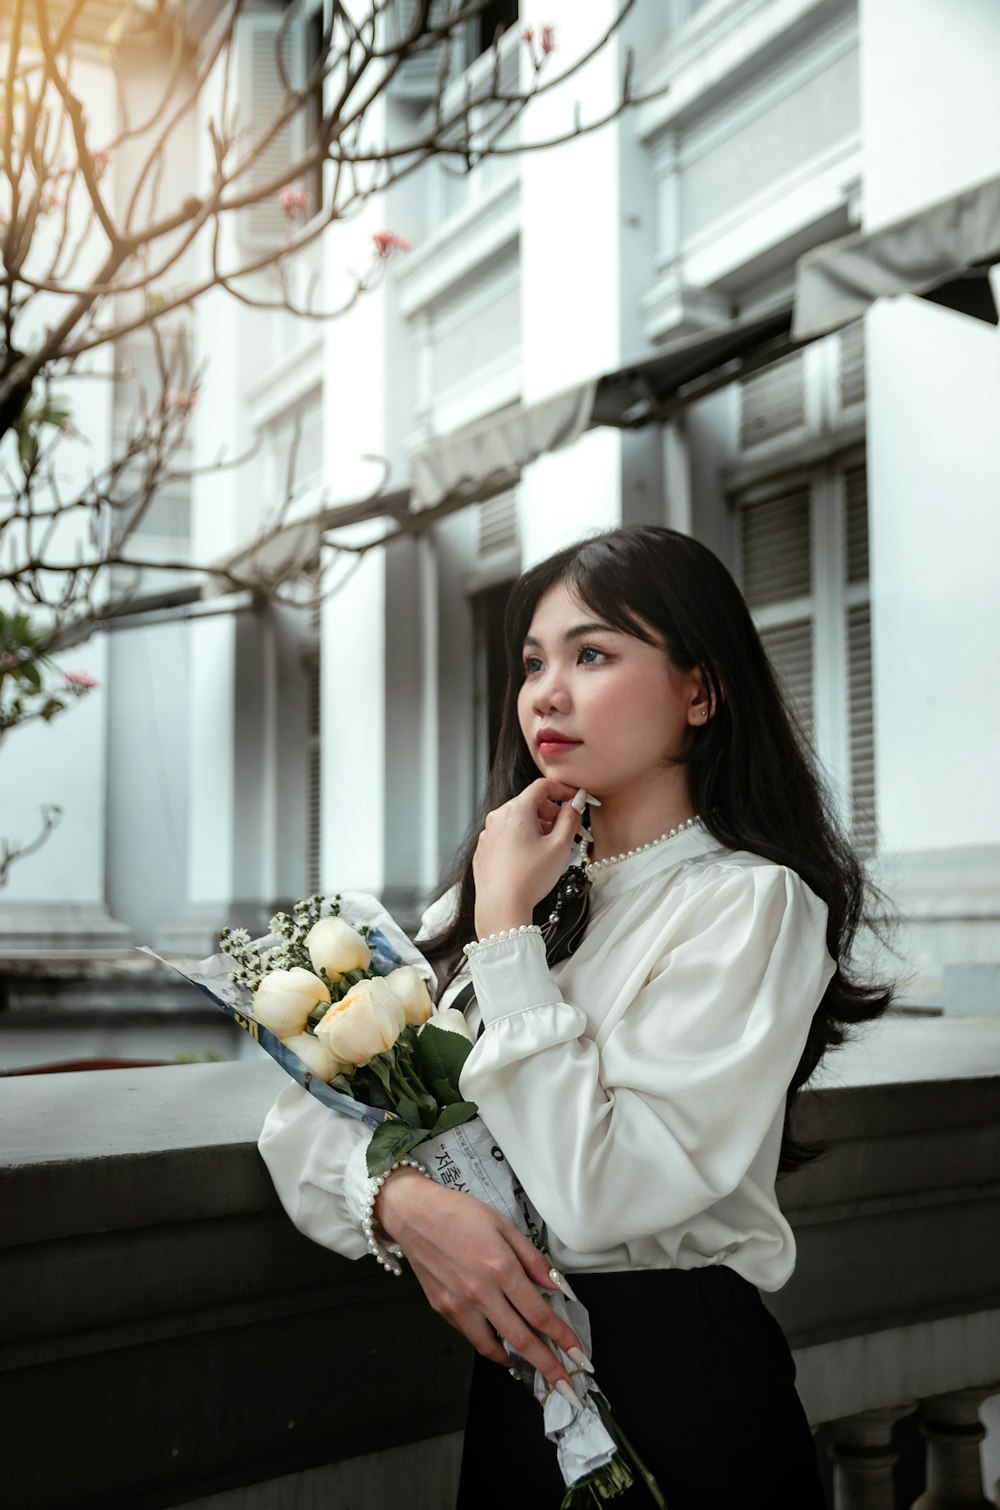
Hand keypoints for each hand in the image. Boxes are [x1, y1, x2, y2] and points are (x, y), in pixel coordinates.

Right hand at [376, 1170, 583, 1392]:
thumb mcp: (503, 1225)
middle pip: (520, 1340)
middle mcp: (480, 1293)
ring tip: (533, 1370)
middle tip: (566, 1386)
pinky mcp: (442, 1309)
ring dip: (516, 1362)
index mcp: (500, 1268)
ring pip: (492, 1346)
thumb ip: (531, 1259)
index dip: (562, 1337)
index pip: (539, 1313)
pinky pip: (471, 1334)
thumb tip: (555, 1286)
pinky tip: (499, 1342)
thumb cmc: (460, 1213)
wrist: (414, 1214)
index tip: (578, 1354)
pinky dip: (489, 1343)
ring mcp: (458, 1305)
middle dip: (547, 1366)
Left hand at [473, 779, 583, 937]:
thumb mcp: (560, 846)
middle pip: (529, 803)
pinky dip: (521, 840)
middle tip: (566, 830)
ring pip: (517, 820)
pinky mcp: (484, 850)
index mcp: (516, 810)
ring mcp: (488, 834)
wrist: (501, 907)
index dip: (562, 790)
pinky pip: (506, 836)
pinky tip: (531, 860)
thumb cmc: (529, 878)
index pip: (542, 786)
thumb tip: (575, 803)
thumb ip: (571, 819)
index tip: (574, 799)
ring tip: (549, 849)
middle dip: (550, 813)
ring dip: (536, 827)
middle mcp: (497, 817)